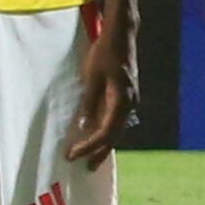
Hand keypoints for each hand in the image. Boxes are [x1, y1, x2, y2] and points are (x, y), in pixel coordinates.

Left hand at [65, 9, 133, 166]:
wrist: (122, 36)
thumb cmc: (104, 53)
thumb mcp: (92, 77)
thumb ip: (89, 102)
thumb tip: (84, 126)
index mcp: (121, 100)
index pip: (105, 132)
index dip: (89, 146)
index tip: (73, 154)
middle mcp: (130, 104)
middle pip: (115, 136)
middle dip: (99, 152)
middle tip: (85, 167)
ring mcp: (130, 101)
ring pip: (118, 129)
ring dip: (104, 144)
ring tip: (91, 157)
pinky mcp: (127, 96)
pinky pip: (118, 121)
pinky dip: (108, 132)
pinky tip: (98, 136)